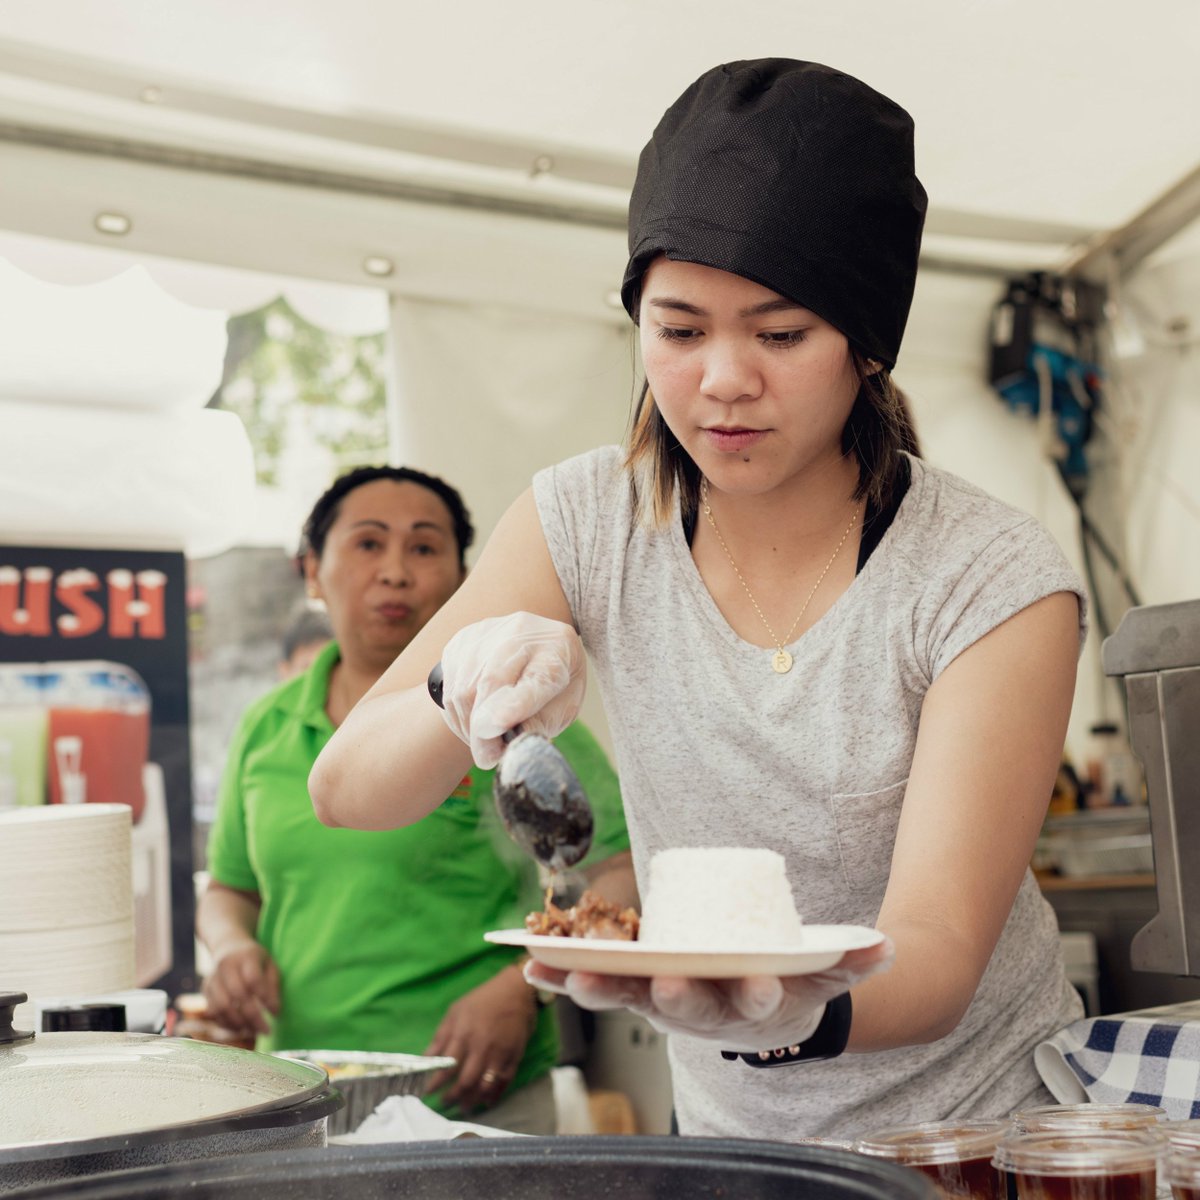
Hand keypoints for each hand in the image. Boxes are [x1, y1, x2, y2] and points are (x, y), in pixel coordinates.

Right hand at [201, 941, 280, 1037]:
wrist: (229, 946)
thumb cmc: (255, 960)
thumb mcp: (270, 965)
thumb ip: (273, 986)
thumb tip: (274, 1012)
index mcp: (246, 956)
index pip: (253, 979)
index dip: (264, 998)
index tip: (276, 1014)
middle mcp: (227, 966)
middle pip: (237, 995)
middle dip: (252, 1017)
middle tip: (266, 1030)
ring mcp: (213, 977)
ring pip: (221, 1006)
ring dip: (238, 1023)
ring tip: (253, 1031)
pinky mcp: (205, 989)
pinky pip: (213, 1011)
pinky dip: (226, 1024)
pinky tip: (240, 1028)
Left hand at [424, 965, 537, 1112]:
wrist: (516, 991)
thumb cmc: (482, 999)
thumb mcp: (456, 1011)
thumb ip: (441, 1036)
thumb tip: (427, 1059)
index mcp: (464, 1035)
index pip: (446, 1067)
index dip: (435, 1084)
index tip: (428, 1093)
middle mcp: (481, 1048)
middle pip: (465, 1082)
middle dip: (453, 1097)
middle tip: (445, 1103)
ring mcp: (499, 1054)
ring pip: (484, 1087)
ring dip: (472, 1101)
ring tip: (463, 1107)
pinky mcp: (514, 1057)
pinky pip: (504, 1082)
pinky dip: (494, 1095)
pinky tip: (486, 1101)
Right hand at [440, 612, 585, 767]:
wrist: (540, 645)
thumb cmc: (555, 684)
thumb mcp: (563, 707)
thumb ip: (540, 724)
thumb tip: (508, 741)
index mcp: (558, 649)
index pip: (537, 678)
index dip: (515, 705)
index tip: (497, 729)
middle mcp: (521, 632)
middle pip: (491, 682)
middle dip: (483, 729)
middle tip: (487, 757)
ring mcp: (486, 633)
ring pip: (463, 688)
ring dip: (469, 725)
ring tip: (486, 738)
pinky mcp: (461, 641)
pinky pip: (448, 686)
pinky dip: (458, 714)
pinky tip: (474, 720)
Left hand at [525, 939, 892, 1052]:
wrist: (756, 1001)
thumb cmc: (786, 982)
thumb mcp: (822, 974)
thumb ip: (853, 961)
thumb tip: (889, 947)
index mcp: (745, 1004)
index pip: (751, 1004)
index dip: (753, 996)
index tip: (759, 986)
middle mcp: (700, 1009)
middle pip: (680, 1007)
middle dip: (668, 996)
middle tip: (658, 983)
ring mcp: (661, 1000)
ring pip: (626, 997)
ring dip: (592, 987)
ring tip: (557, 972)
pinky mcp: (631, 984)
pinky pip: (595, 981)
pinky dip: (564, 977)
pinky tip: (532, 966)